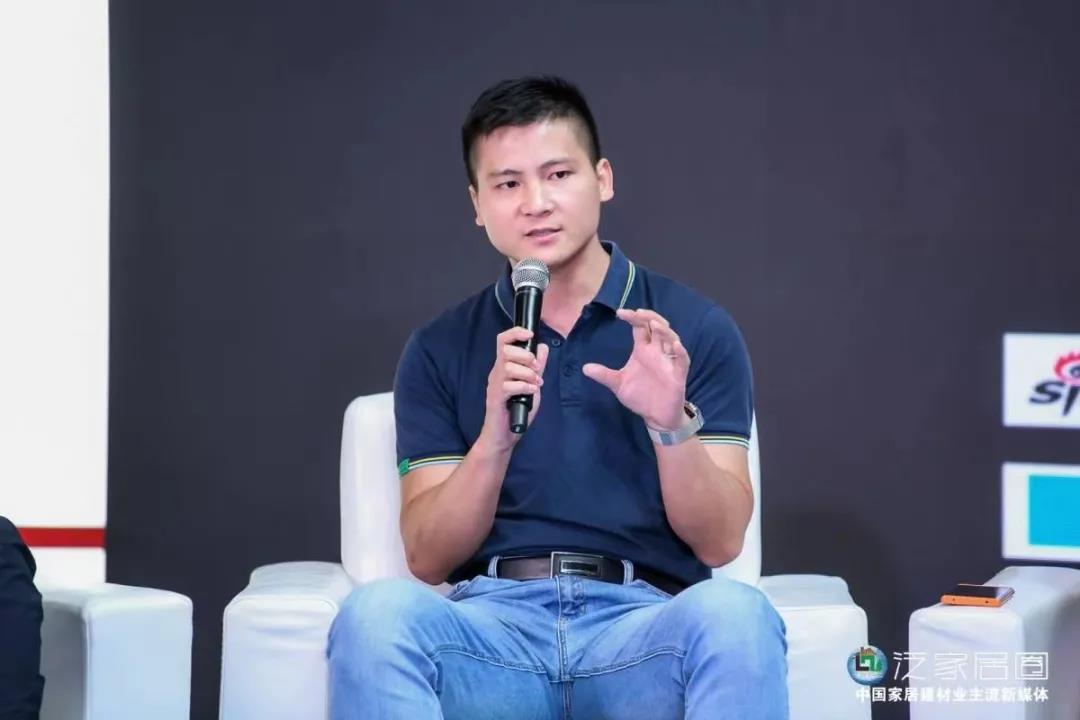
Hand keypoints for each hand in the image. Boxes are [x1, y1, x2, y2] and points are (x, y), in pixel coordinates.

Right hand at [479, 326, 549, 452]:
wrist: (503, 436)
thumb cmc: (516, 410)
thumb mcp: (532, 384)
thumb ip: (537, 367)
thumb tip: (543, 347)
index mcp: (504, 366)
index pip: (503, 340)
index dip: (515, 332)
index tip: (530, 334)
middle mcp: (496, 372)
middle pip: (506, 350)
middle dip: (526, 356)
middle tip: (537, 369)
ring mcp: (494, 385)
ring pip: (508, 367)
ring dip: (527, 373)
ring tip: (536, 383)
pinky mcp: (495, 398)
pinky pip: (508, 386)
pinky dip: (524, 387)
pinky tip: (532, 392)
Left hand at [582, 308, 688, 430]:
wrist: (655, 416)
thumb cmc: (640, 396)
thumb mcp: (618, 384)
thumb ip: (604, 375)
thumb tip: (584, 368)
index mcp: (643, 350)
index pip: (639, 327)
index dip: (632, 317)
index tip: (619, 313)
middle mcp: (657, 352)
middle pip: (657, 327)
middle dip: (649, 317)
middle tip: (638, 313)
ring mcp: (669, 361)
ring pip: (671, 339)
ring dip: (664, 331)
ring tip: (654, 325)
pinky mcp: (678, 375)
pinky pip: (682, 360)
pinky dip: (680, 352)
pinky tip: (675, 346)